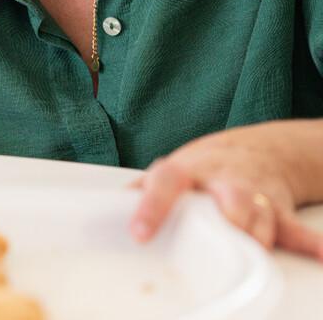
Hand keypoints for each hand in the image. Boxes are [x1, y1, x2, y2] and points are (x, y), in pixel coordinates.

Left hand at [131, 121, 322, 258]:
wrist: (255, 149)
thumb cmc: (205, 165)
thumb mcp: (171, 170)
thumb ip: (142, 190)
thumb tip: (105, 209)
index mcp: (188, 170)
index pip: (165, 183)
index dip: (150, 207)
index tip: (139, 232)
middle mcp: (224, 180)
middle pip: (231, 197)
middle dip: (231, 217)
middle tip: (222, 236)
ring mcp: (255, 193)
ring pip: (262, 215)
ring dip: (260, 235)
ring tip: (254, 253)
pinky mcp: (279, 209)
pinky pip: (298, 230)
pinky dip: (311, 244)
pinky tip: (320, 256)